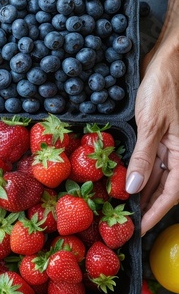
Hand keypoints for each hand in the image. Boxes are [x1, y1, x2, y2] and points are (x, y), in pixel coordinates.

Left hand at [126, 41, 178, 234]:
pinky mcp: (153, 135)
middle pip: (162, 188)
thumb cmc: (162, 90)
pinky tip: (121, 180)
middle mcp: (175, 153)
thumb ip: (143, 157)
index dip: (156, 213)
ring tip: (121, 206)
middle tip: (125, 222)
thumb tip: (133, 188)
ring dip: (139, 191)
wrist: (164, 63)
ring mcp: (164, 144)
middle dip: (145, 206)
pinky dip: (135, 172)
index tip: (140, 229)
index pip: (172, 193)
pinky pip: (145, 160)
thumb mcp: (151, 125)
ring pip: (153, 176)